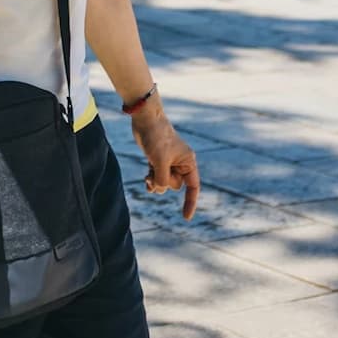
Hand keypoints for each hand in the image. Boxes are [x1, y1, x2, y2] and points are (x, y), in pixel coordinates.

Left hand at [130, 98, 198, 219]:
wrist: (145, 119)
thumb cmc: (156, 137)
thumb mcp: (160, 161)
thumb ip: (162, 178)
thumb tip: (160, 189)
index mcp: (188, 162)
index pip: (193, 187)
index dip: (190, 202)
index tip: (185, 217)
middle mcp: (180, 163)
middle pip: (175, 185)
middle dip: (164, 184)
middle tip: (155, 173)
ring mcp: (168, 161)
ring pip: (164, 183)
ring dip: (155, 184)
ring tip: (147, 178)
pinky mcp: (156, 159)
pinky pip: (156, 177)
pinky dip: (151, 180)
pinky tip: (146, 180)